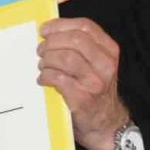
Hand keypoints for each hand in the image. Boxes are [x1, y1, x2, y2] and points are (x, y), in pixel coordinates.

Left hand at [37, 17, 129, 149]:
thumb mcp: (96, 65)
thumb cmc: (95, 91)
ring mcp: (95, 82)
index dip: (61, 25)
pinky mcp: (83, 98)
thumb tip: (49, 33)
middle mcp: (106, 65)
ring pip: (66, 58)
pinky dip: (46, 76)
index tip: (45, 29)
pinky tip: (44, 80)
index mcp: (109, 51)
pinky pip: (58, 79)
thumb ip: (80, 49)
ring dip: (47, 60)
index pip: (85, 26)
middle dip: (51, 42)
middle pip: (74, 40)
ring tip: (42, 66)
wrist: (105, 124)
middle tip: (40, 50)